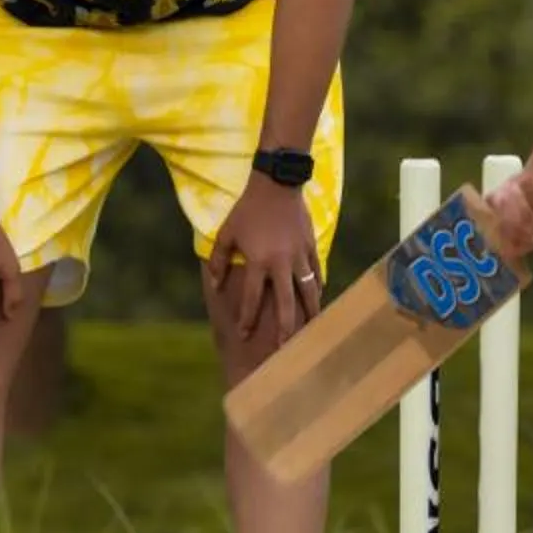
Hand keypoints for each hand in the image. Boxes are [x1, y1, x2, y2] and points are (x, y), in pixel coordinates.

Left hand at [208, 174, 323, 343]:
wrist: (277, 184)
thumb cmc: (248, 209)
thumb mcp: (227, 232)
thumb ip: (218, 258)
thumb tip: (214, 282)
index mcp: (258, 261)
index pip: (252, 298)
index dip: (247, 318)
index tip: (243, 334)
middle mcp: (281, 263)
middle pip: (286, 303)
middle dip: (286, 328)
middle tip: (285, 347)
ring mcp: (299, 256)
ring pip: (309, 291)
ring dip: (310, 312)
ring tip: (312, 330)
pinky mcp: (311, 247)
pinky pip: (316, 272)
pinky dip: (317, 287)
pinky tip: (317, 297)